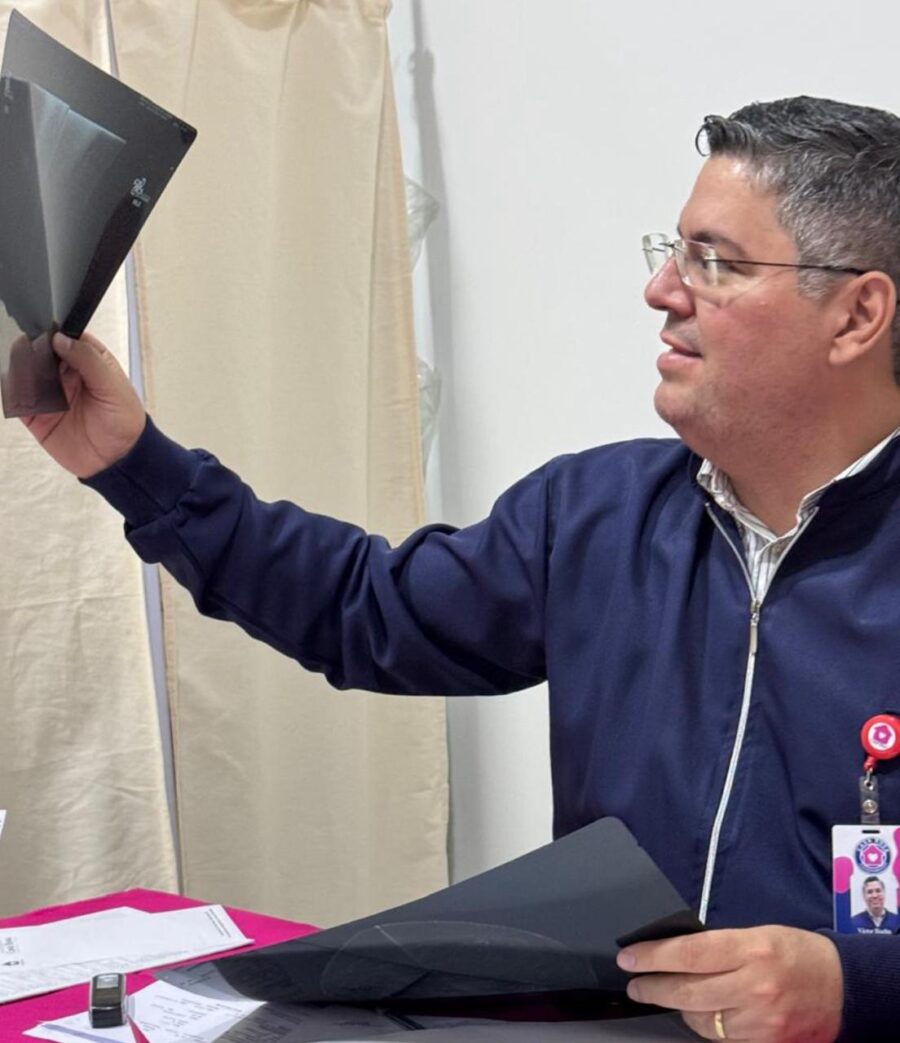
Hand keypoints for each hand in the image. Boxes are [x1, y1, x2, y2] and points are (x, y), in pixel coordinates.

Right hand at [20, 331, 145, 477]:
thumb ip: (89, 361)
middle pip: (39, 352)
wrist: (119, 460)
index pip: (65, 337)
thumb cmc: (124, 421)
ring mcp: (49, 393)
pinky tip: (19, 390)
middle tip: (31, 351)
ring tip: (26, 372)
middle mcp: (65, 373)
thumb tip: (61, 338)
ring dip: (20, 369)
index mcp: (88, 361)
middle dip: (32, 349)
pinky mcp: (36, 415)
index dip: (54, 332)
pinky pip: (16, 400)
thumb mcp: (113, 387)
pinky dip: (13, 393)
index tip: (46, 332)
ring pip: (24, 373)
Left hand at [617, 926, 842, 1041]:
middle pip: (687, 992)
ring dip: (679, 1008)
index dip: (652, 957)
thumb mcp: (757, 935)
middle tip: (635, 983)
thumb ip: (719, 946)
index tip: (628, 958)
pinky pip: (722, 1039)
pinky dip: (706, 1026)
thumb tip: (674, 953)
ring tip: (669, 995)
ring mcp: (760, 1022)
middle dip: (653, 987)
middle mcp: (754, 987)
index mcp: (751, 950)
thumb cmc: (796, 953)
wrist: (844, 989)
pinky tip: (700, 1014)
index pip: (689, 954)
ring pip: (701, 1021)